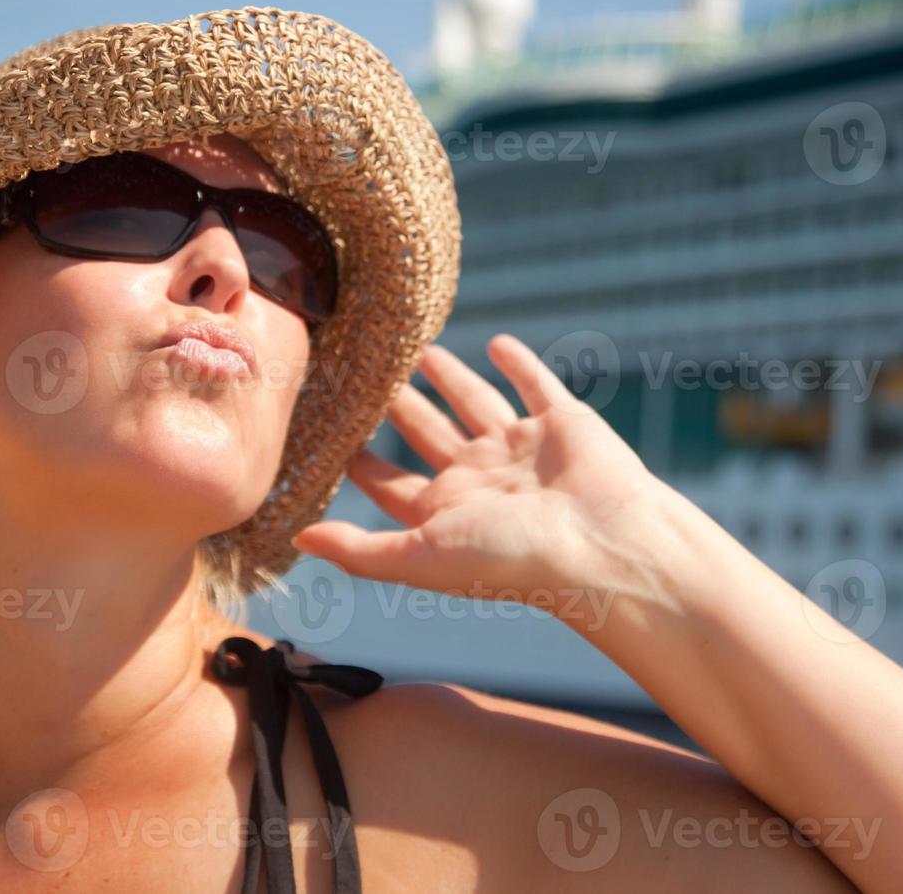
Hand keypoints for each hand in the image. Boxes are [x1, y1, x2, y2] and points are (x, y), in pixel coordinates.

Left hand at [291, 334, 667, 618]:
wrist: (602, 542)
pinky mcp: (562, 422)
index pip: (393, 484)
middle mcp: (483, 481)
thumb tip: (299, 537)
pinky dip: (518, 364)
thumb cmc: (512, 559)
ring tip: (420, 353)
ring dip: (451, 380)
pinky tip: (496, 343)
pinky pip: (536, 384)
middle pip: (429, 436)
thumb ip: (361, 548)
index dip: (362, 463)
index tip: (329, 432)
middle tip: (366, 375)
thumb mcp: (422, 556)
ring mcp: (523, 450)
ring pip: (476, 405)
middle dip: (399, 410)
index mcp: (449, 514)